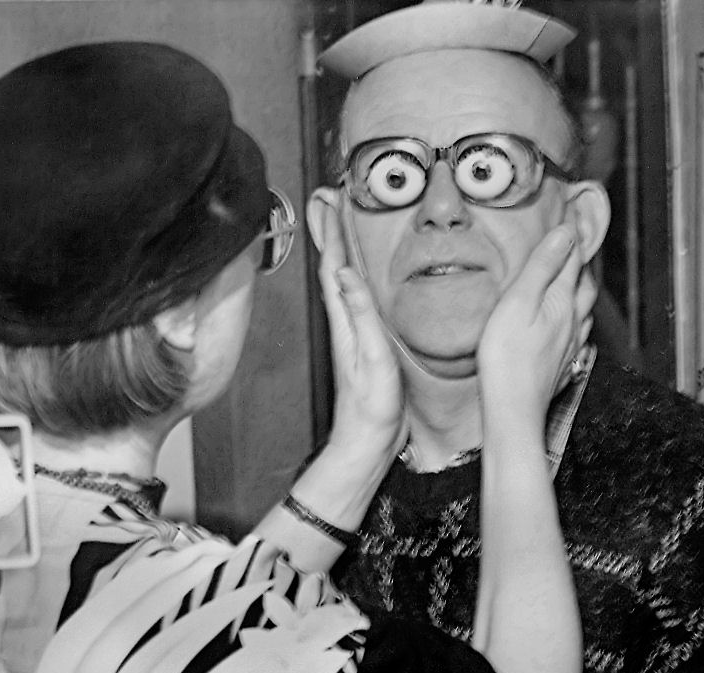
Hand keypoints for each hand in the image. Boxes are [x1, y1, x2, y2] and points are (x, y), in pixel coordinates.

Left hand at [313, 198, 403, 460]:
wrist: (365, 443)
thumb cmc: (371, 409)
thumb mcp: (373, 360)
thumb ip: (361, 316)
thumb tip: (344, 273)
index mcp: (344, 322)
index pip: (334, 266)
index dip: (332, 232)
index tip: (333, 198)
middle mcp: (343, 322)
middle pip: (333, 266)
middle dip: (331, 230)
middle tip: (330, 197)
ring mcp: (351, 332)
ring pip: (341, 279)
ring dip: (339, 247)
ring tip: (340, 221)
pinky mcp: (362, 342)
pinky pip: (354, 295)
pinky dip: (352, 272)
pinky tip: (356, 270)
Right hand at [477, 223, 592, 427]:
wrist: (513, 410)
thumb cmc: (507, 358)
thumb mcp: (517, 303)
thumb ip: (542, 267)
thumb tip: (565, 233)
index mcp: (562, 301)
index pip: (573, 258)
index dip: (573, 232)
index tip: (573, 210)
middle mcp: (573, 321)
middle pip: (584, 283)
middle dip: (581, 259)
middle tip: (577, 239)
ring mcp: (570, 345)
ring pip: (584, 308)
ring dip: (581, 287)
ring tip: (575, 275)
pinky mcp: (563, 365)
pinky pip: (579, 333)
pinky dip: (578, 318)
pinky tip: (572, 323)